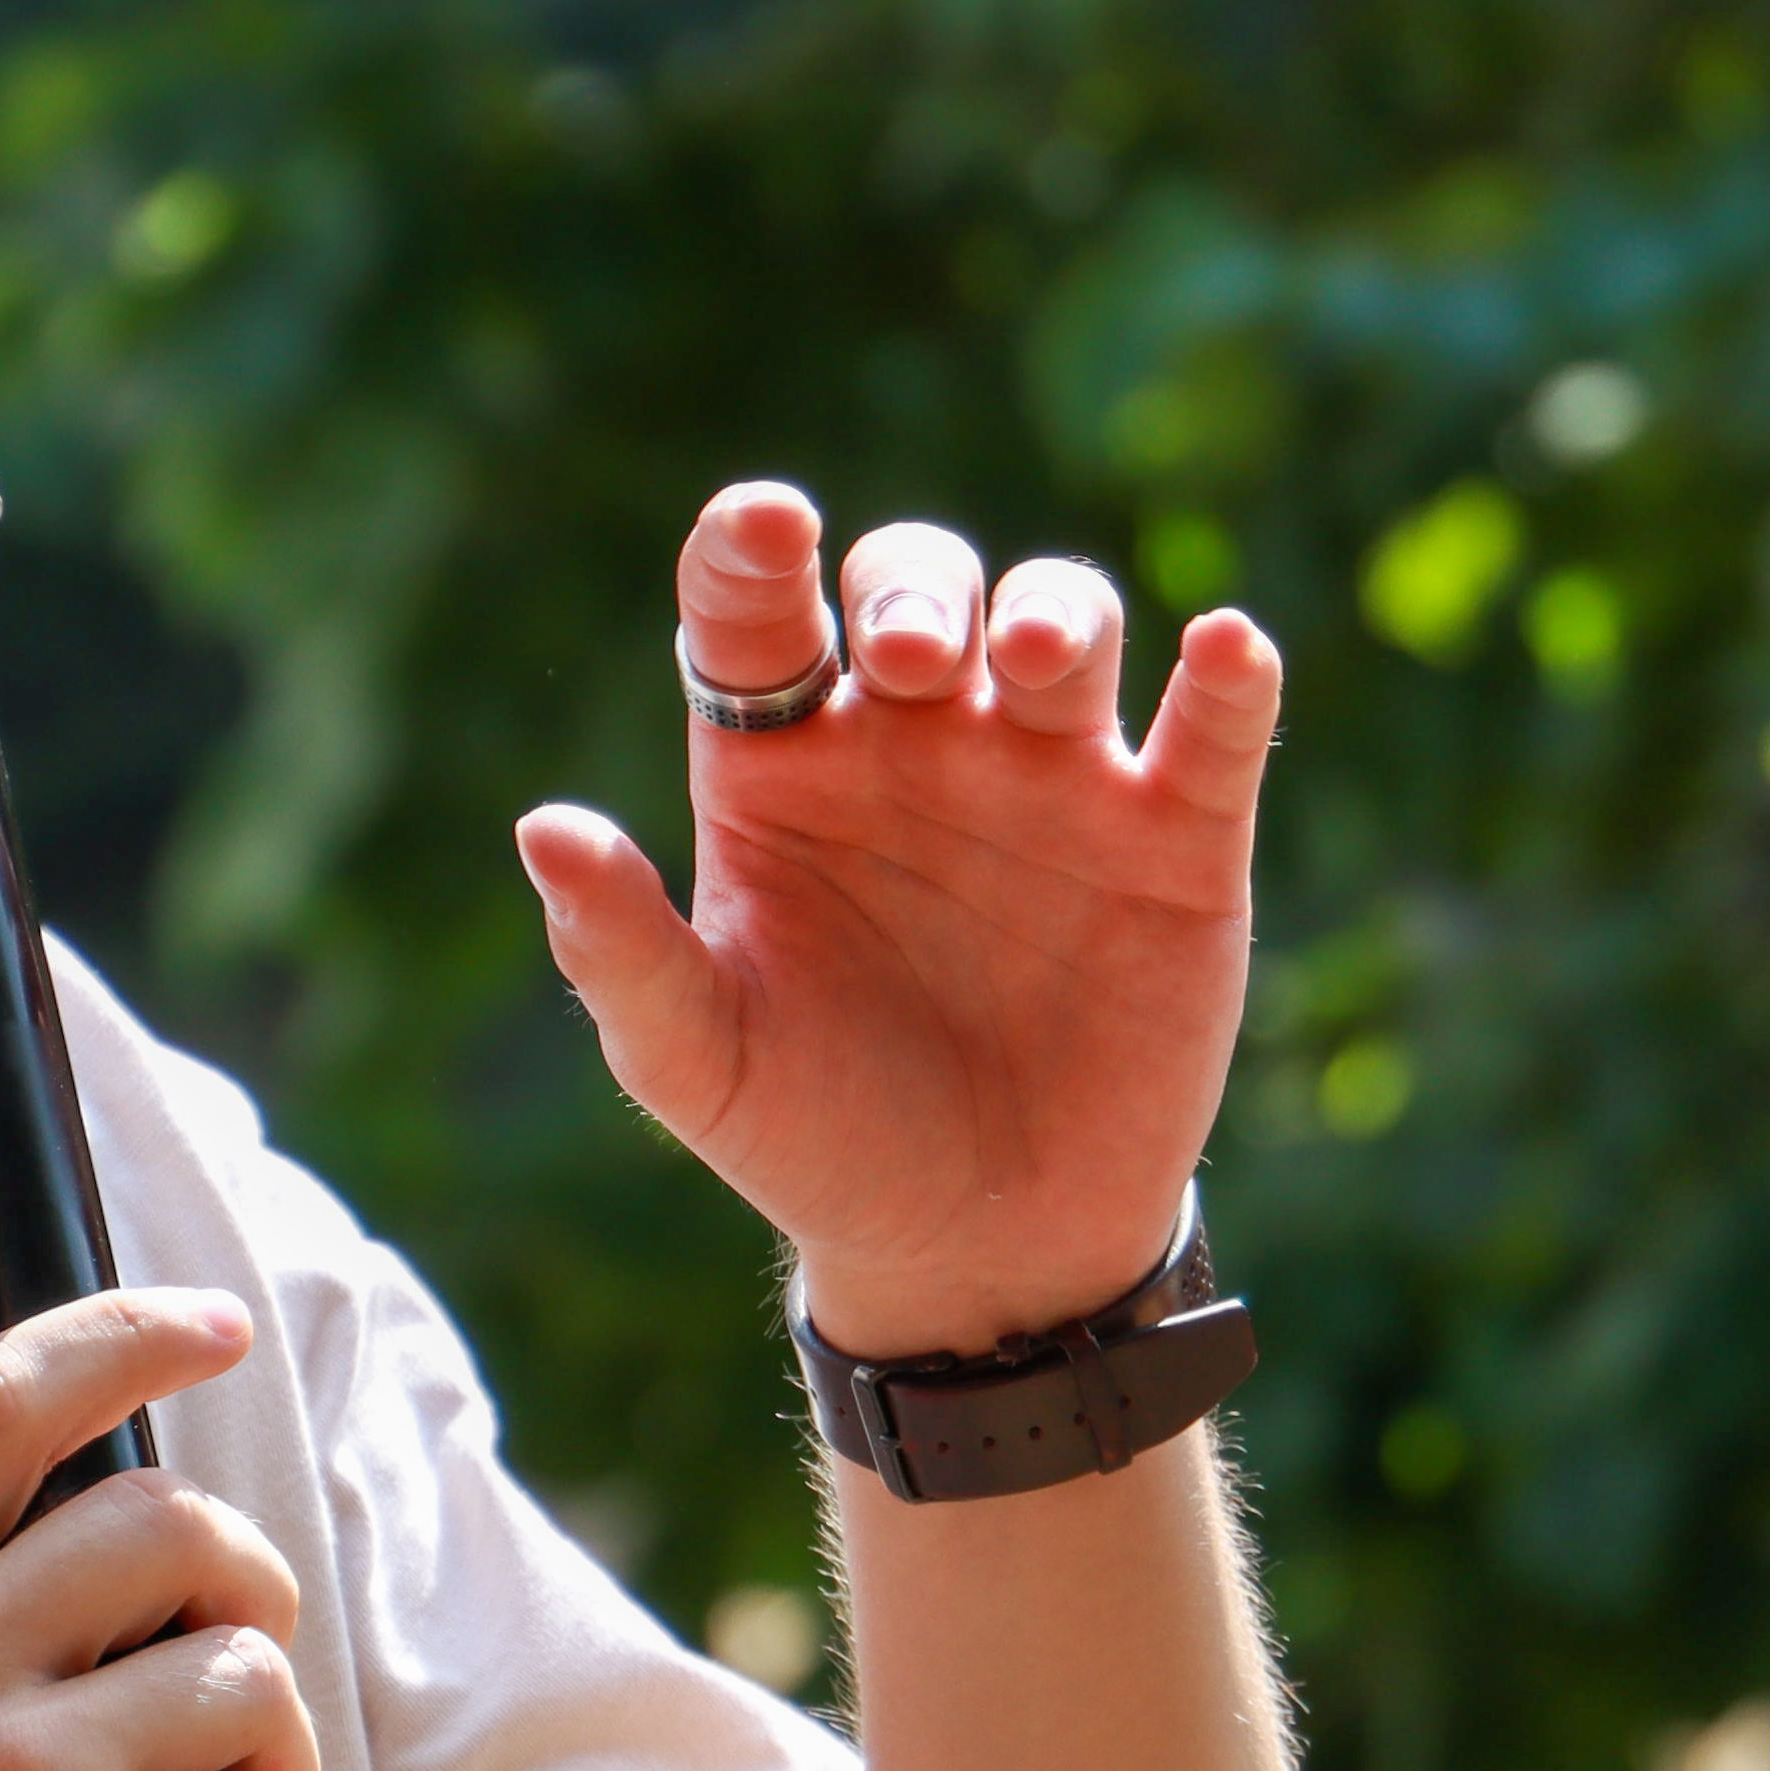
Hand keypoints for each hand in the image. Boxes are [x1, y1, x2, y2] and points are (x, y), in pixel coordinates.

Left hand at [515, 483, 1279, 1351]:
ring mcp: (1051, 780)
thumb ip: (619, 951)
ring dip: (1053, 609)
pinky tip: (1224, 649)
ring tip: (1033, 665)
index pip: (755, 614)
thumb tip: (542, 829)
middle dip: (919, 586)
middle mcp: (915, 744)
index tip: (763, 521)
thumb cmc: (813, 1137)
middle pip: (917, 584)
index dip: (753, 549)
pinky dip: (1227, 678)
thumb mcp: (697, 1062)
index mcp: (783, 766)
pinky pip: (1212, 730)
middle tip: (914, 660)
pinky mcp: (1175, 840)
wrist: (977, 1249)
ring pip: (1062, 621)